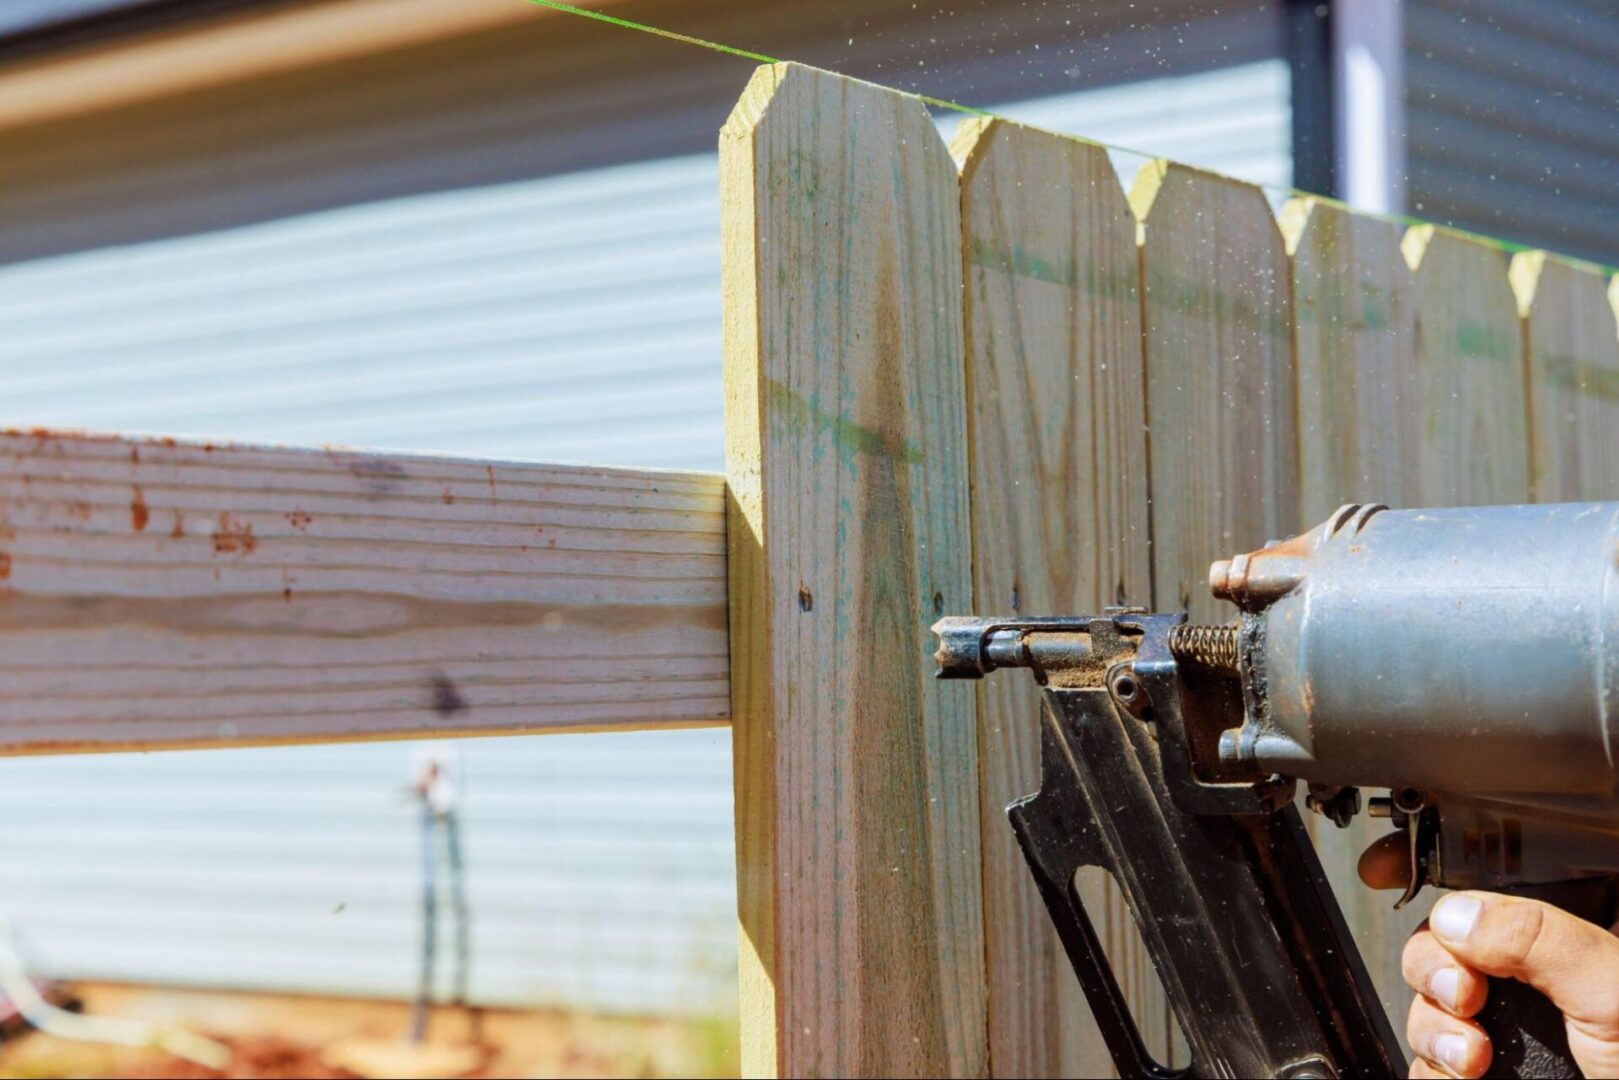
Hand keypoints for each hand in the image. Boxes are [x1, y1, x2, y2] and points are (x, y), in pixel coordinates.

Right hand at [1397, 891, 1618, 1077]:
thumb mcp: (1610, 990)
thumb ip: (1537, 937)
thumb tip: (1456, 917)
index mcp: (1565, 941)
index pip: (1487, 888)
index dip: (1427, 871)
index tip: (1379, 869)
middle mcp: (1529, 981)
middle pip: (1439, 944)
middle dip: (1432, 967)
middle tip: (1463, 997)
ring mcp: (1505, 1031)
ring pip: (1427, 1004)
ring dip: (1434, 1028)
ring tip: (1473, 1058)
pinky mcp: (1483, 1074)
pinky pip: (1426, 1059)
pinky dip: (1432, 1066)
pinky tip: (1465, 1076)